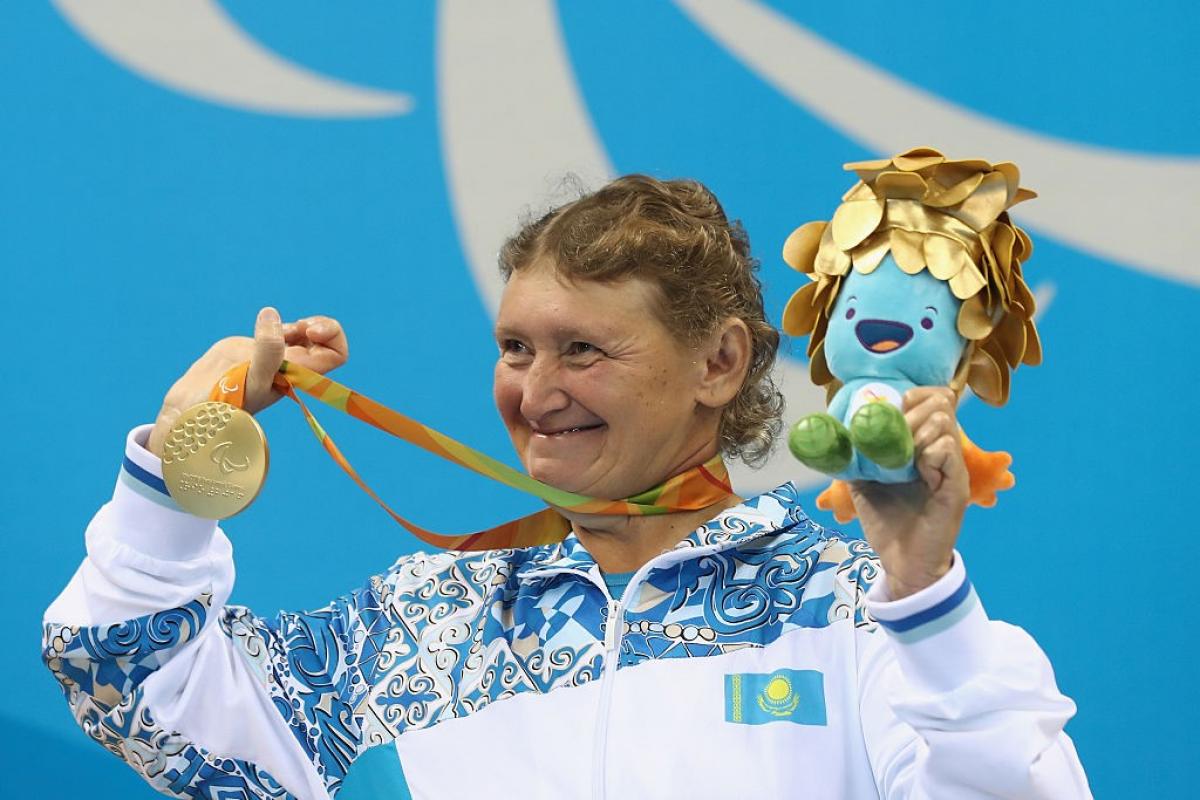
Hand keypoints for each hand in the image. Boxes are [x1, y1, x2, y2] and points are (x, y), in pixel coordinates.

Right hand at [146, 307, 348, 456]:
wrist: (192, 409)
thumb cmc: (225, 403)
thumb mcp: (251, 377)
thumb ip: (267, 349)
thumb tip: (271, 315)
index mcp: (298, 374)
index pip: (336, 355)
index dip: (332, 336)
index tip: (310, 330)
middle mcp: (291, 366)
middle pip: (326, 342)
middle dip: (318, 325)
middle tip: (298, 327)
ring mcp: (273, 358)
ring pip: (305, 336)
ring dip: (298, 325)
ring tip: (279, 330)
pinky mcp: (252, 350)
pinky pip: (277, 333)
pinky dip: (276, 324)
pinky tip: (263, 327)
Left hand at [849, 387, 968, 598]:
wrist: (901, 561)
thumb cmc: (887, 520)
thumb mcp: (863, 480)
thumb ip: (856, 454)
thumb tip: (833, 432)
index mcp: (926, 444)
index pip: (936, 397)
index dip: (914, 395)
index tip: (892, 409)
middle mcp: (944, 450)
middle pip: (941, 401)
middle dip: (911, 411)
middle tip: (894, 434)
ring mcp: (953, 467)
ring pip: (944, 421)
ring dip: (916, 432)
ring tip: (904, 456)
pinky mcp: (957, 487)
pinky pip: (946, 450)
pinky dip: (927, 454)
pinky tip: (918, 472)